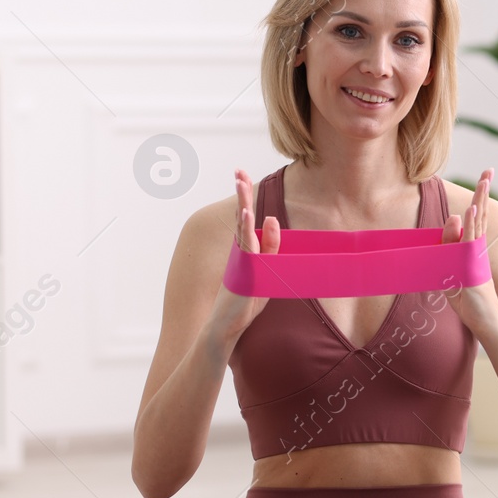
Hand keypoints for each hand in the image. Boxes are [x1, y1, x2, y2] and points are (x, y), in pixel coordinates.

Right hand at [206, 169, 280, 346]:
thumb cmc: (245, 302)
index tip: (241, 174)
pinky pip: (246, 247)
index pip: (247, 217)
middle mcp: (240, 251)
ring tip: (241, 182)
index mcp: (245, 249)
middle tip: (238, 171)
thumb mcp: (265, 270)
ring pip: (242, 227)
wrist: (225, 327)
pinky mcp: (242, 272)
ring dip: (243, 203)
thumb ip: (270, 246)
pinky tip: (246, 213)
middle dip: (241, 193)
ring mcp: (239, 260)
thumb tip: (271, 218)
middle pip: (242, 216)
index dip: (245, 196)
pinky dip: (246, 229)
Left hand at [438, 167, 497, 340]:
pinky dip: (473, 226)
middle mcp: (479, 249)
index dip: (479, 199)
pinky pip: (472, 243)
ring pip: (479, 224)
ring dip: (480, 201)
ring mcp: (478, 257)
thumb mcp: (451, 274)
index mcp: (474, 250)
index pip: (476, 219)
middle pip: (482, 214)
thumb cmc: (470, 303)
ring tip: (484, 179)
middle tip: (489, 170)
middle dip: (484, 192)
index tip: (483, 179)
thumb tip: (450, 224)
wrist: (487, 323)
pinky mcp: (475, 267)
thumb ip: (448, 250)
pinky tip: (472, 211)